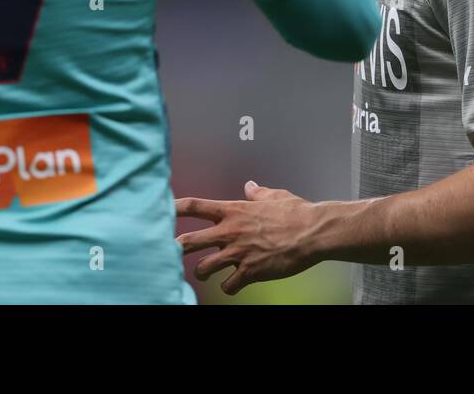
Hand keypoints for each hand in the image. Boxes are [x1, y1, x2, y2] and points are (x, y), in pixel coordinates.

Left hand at [175, 181, 318, 294]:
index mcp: (233, 210)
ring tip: (203, 272)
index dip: (173, 207)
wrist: (313, 233)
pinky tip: (234, 284)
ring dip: (200, 272)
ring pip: (202, 268)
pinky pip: (228, 286)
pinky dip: (228, 287)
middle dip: (173, 249)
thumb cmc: (296, 212)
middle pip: (187, 241)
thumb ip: (257, 192)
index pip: (194, 205)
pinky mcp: (249, 271)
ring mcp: (238, 253)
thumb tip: (250, 186)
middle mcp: (230, 231)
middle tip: (166, 254)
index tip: (160, 210)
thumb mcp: (274, 195)